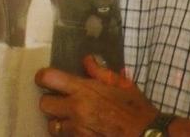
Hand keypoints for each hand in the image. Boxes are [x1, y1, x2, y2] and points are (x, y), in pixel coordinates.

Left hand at [37, 55, 156, 135]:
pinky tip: (82, 129)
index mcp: (84, 90)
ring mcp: (77, 130)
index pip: (48, 78)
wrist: (146, 135)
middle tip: (61, 100)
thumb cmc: (135, 108)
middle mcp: (76, 109)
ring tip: (71, 118)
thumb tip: (87, 60)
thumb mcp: (121, 84)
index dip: (43, 77)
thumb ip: (100, 72)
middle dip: (50, 101)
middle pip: (44, 104)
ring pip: (52, 125)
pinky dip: (70, 134)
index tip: (46, 79)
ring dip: (59, 121)